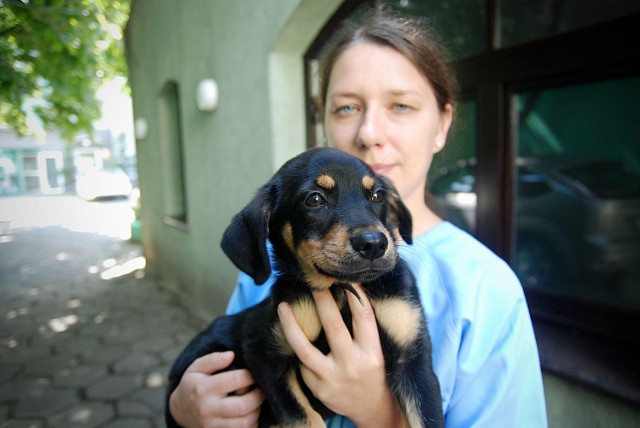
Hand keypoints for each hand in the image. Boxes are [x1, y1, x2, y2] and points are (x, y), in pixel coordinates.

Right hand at [169, 351, 264, 427]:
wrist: (180, 411)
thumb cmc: (193, 384)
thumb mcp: (196, 367)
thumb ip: (213, 359)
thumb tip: (231, 355)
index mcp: (203, 389)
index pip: (235, 381)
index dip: (250, 376)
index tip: (253, 374)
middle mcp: (207, 409)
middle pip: (243, 405)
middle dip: (258, 395)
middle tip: (261, 388)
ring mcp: (212, 425)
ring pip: (245, 423)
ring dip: (257, 411)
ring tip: (256, 400)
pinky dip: (252, 423)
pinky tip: (250, 412)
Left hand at [277, 283, 405, 427]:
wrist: (372, 409)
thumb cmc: (373, 371)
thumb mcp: (376, 350)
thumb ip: (363, 328)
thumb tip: (348, 292)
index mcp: (372, 351)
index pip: (363, 317)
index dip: (354, 294)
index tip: (344, 276)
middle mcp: (353, 364)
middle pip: (334, 327)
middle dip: (322, 301)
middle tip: (312, 282)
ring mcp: (333, 378)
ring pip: (304, 349)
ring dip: (291, 326)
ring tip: (282, 307)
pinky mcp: (318, 388)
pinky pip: (303, 364)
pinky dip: (300, 350)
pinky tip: (296, 340)